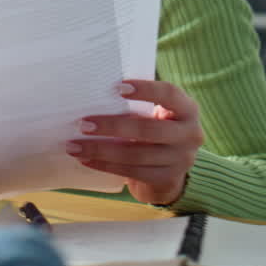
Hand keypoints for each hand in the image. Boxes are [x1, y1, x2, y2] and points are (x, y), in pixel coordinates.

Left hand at [67, 79, 203, 205]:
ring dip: (101, 150)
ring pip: (136, 155)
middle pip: (148, 130)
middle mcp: (189, 134)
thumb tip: (94, 94)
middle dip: (112, 126)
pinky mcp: (166, 178)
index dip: (145, 90)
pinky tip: (86, 160)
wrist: (172, 164)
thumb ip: (139, 104)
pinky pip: (132, 172)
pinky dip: (106, 165)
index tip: (117, 87)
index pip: (169, 94)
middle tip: (83, 124)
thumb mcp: (158, 112)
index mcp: (188, 109)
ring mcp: (181, 159)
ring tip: (75, 146)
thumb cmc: (156, 126)